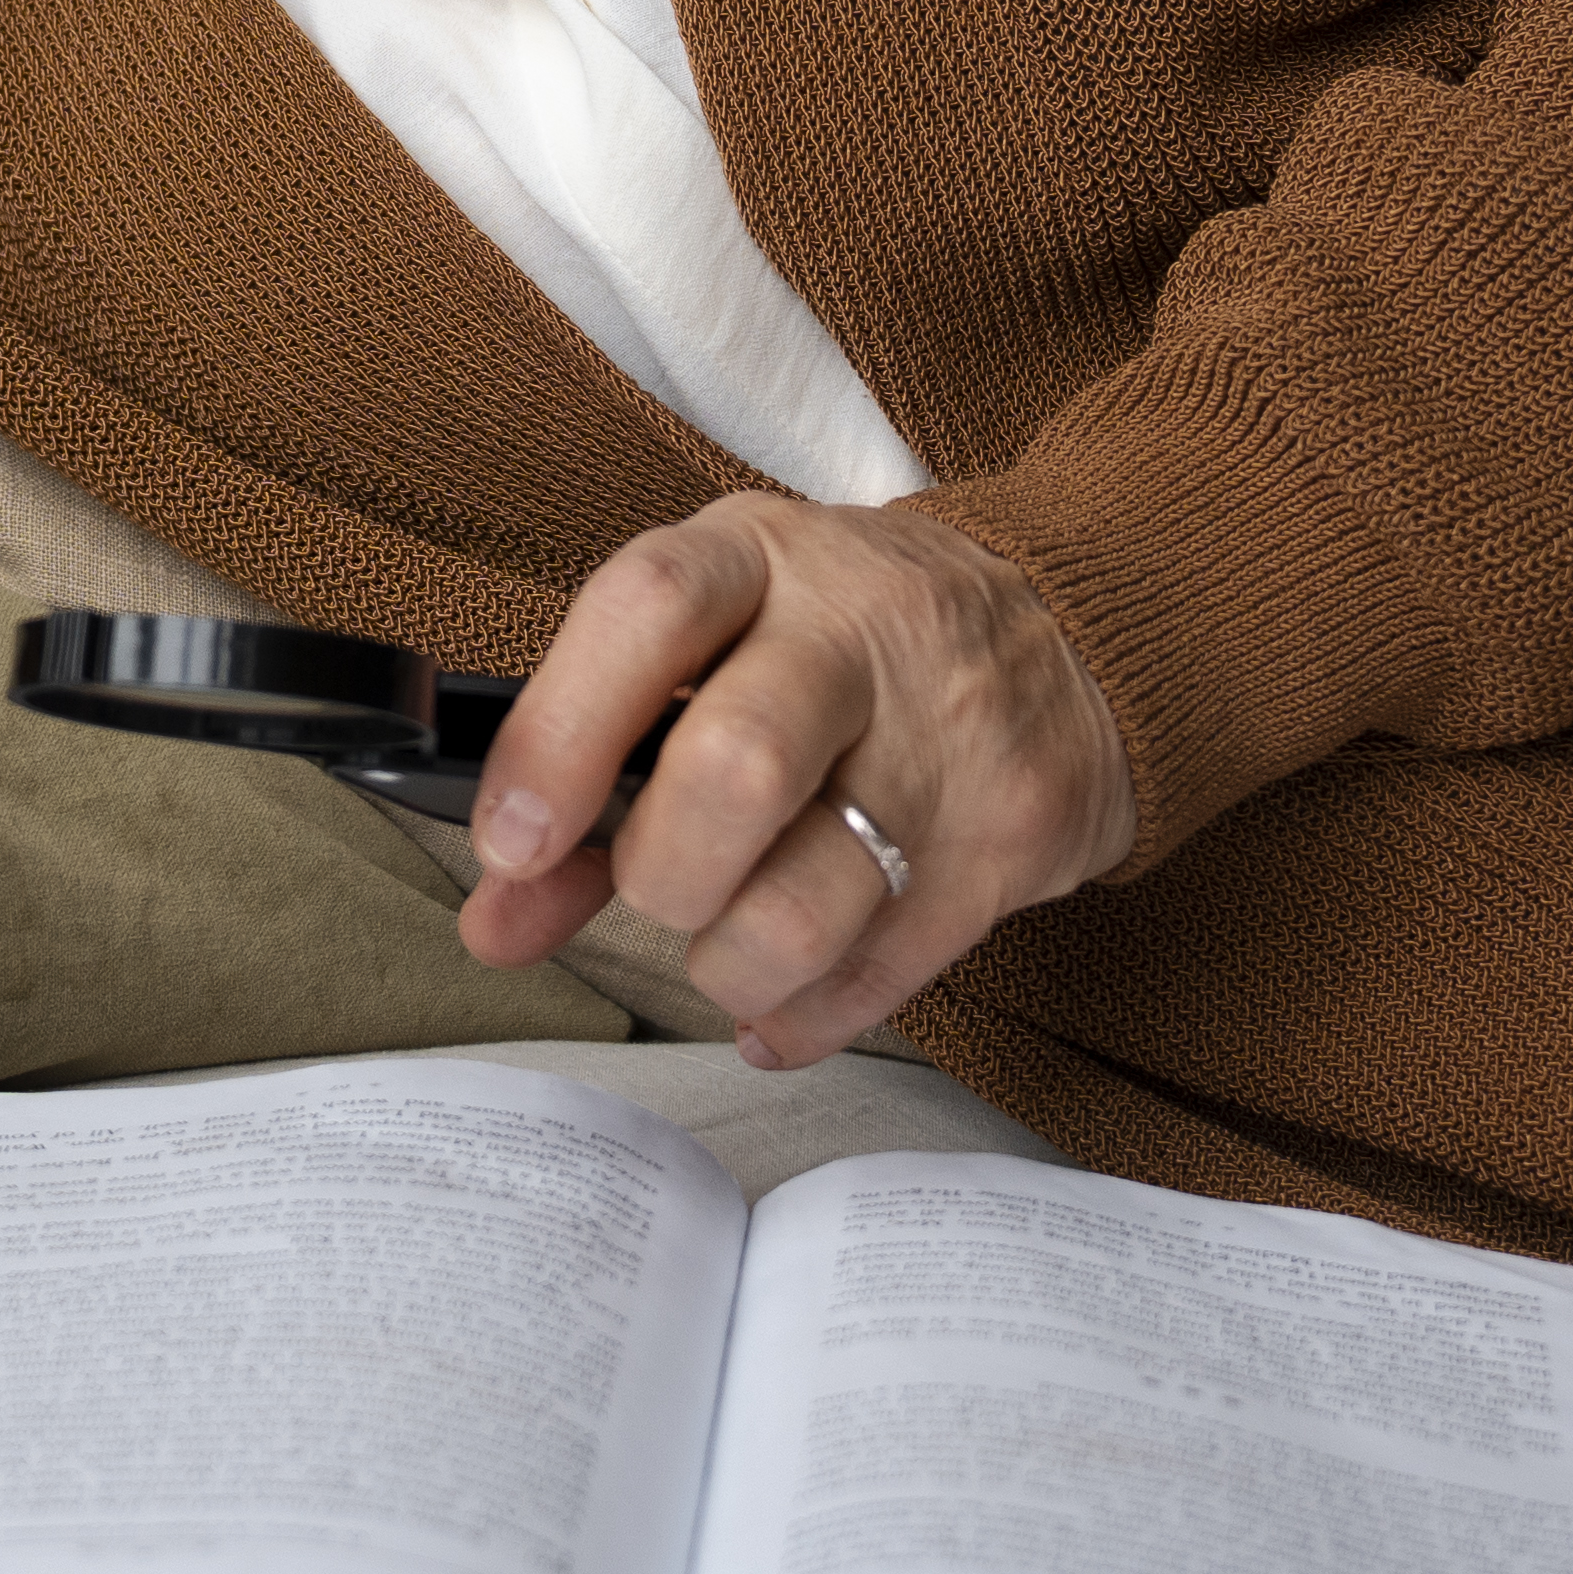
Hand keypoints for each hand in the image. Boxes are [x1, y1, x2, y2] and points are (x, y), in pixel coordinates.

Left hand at [454, 494, 1137, 1068]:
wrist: (1076, 628)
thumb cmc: (847, 640)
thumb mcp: (721, 641)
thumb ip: (596, 771)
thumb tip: (496, 918)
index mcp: (762, 557)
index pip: (649, 610)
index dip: (560, 737)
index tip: (514, 843)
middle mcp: (861, 633)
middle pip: (735, 771)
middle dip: (661, 874)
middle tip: (660, 887)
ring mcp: (944, 742)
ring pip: (802, 910)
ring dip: (729, 966)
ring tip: (731, 945)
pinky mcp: (1007, 845)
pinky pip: (873, 980)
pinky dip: (798, 1016)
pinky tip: (783, 996)